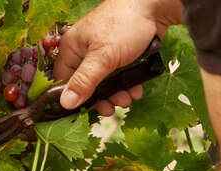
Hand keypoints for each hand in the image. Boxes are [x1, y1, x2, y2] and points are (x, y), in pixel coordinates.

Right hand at [53, 0, 179, 114]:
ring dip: (115, 94)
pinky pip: (117, 76)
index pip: (63, 80)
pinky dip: (125, 85)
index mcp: (72, 48)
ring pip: (103, 82)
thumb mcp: (103, 57)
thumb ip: (84, 82)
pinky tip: (135, 90)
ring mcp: (102, 53)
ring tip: (127, 99)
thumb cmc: (125, 26)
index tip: (85, 110)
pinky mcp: (119, 55)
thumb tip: (64, 104)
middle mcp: (84, 51)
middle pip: (84, 84)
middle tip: (110, 108)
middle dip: (99, 98)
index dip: (72, 96)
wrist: (157, 5)